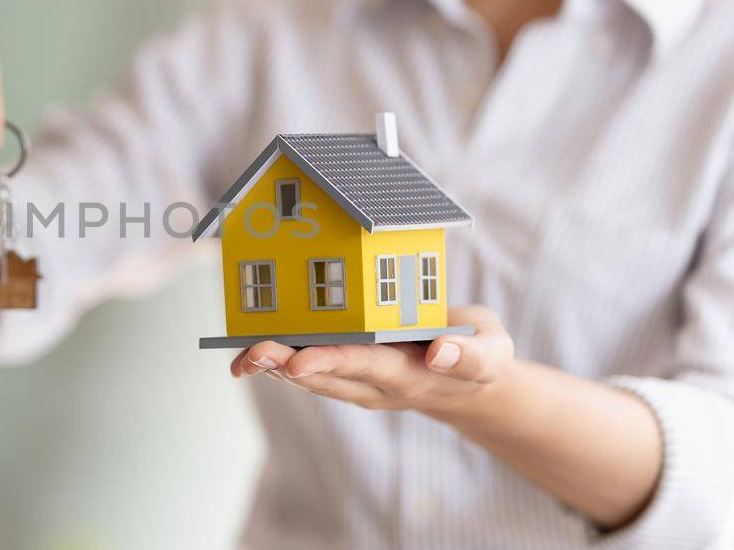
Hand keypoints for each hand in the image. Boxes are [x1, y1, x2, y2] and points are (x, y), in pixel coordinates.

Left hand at [229, 305, 514, 414]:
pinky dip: (281, 360)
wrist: (472, 383)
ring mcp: (361, 382)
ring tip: (241, 355)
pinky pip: (311, 369)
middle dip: (287, 365)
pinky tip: (251, 350)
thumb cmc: (482, 357)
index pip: (365, 367)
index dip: (330, 362)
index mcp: (410, 374)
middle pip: (327, 377)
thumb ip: (470, 354)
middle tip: (252, 354)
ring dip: (275, 366)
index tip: (298, 361)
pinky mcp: (351, 374)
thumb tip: (440, 350)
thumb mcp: (492, 352)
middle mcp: (378, 384)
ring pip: (313, 378)